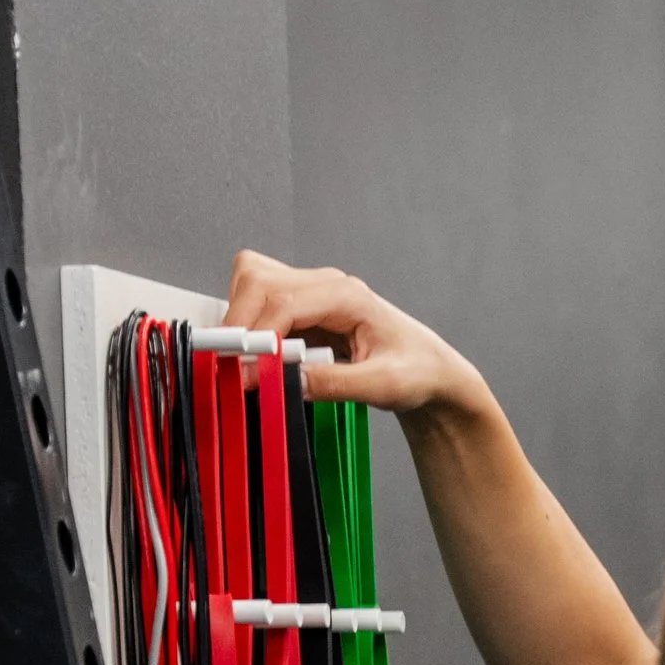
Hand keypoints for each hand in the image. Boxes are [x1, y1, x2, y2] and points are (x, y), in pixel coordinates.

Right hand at [227, 250, 490, 423]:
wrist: (428, 370)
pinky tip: (262, 356)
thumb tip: (290, 381)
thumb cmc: (416, 370)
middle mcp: (325, 285)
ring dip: (240, 319)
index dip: (255, 333)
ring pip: (251, 283)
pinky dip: (248, 325)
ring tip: (251, 361)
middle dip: (239, 323)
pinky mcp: (301, 308)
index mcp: (347, 295)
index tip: (242, 367)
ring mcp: (311, 293)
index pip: (282, 300)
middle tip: (237, 366)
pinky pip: (258, 302)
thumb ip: (336, 383)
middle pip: (257, 280)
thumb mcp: (384, 385)